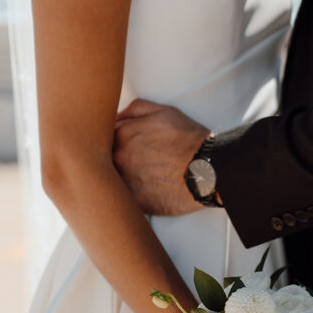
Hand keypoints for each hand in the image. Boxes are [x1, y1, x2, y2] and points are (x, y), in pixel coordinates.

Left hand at [113, 99, 209, 215]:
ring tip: (140, 179)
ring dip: (117, 180)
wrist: (210, 169)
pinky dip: (128, 198)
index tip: (123, 148)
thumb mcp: (165, 112)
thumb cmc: (189, 139)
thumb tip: (116, 116)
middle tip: (133, 164)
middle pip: (103, 160)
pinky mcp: (135, 202)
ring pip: (110, 181)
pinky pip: (122, 201)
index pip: (102, 138)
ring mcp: (126, 181)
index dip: (111, 143)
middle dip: (113, 161)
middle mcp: (119, 157)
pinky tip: (144, 193)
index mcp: (122, 134)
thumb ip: (135, 109)